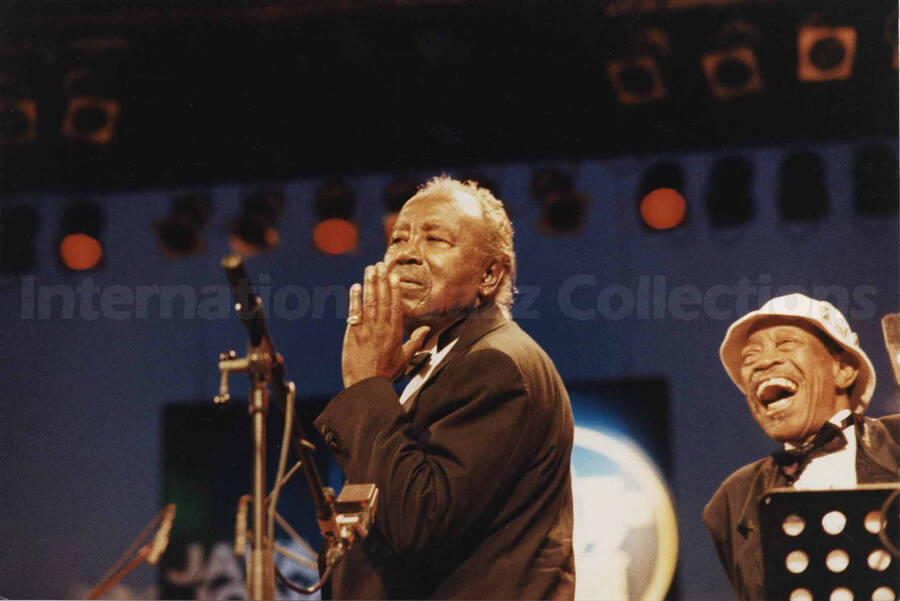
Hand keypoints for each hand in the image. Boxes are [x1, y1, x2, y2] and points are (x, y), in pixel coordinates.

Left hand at [341, 262, 430, 387]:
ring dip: (369, 284)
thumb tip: (426, 329)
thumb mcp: (405, 358)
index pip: (395, 306)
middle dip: (382, 280)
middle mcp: (381, 328)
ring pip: (369, 302)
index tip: (394, 275)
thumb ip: (415, 341)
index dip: (395, 289)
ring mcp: (366, 330)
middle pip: (382, 299)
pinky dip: (354, 299)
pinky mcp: (352, 334)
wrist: (365, 385)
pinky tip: (355, 286)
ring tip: (369, 269)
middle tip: (380, 265)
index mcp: (395, 332)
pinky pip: (354, 312)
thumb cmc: (386, 373)